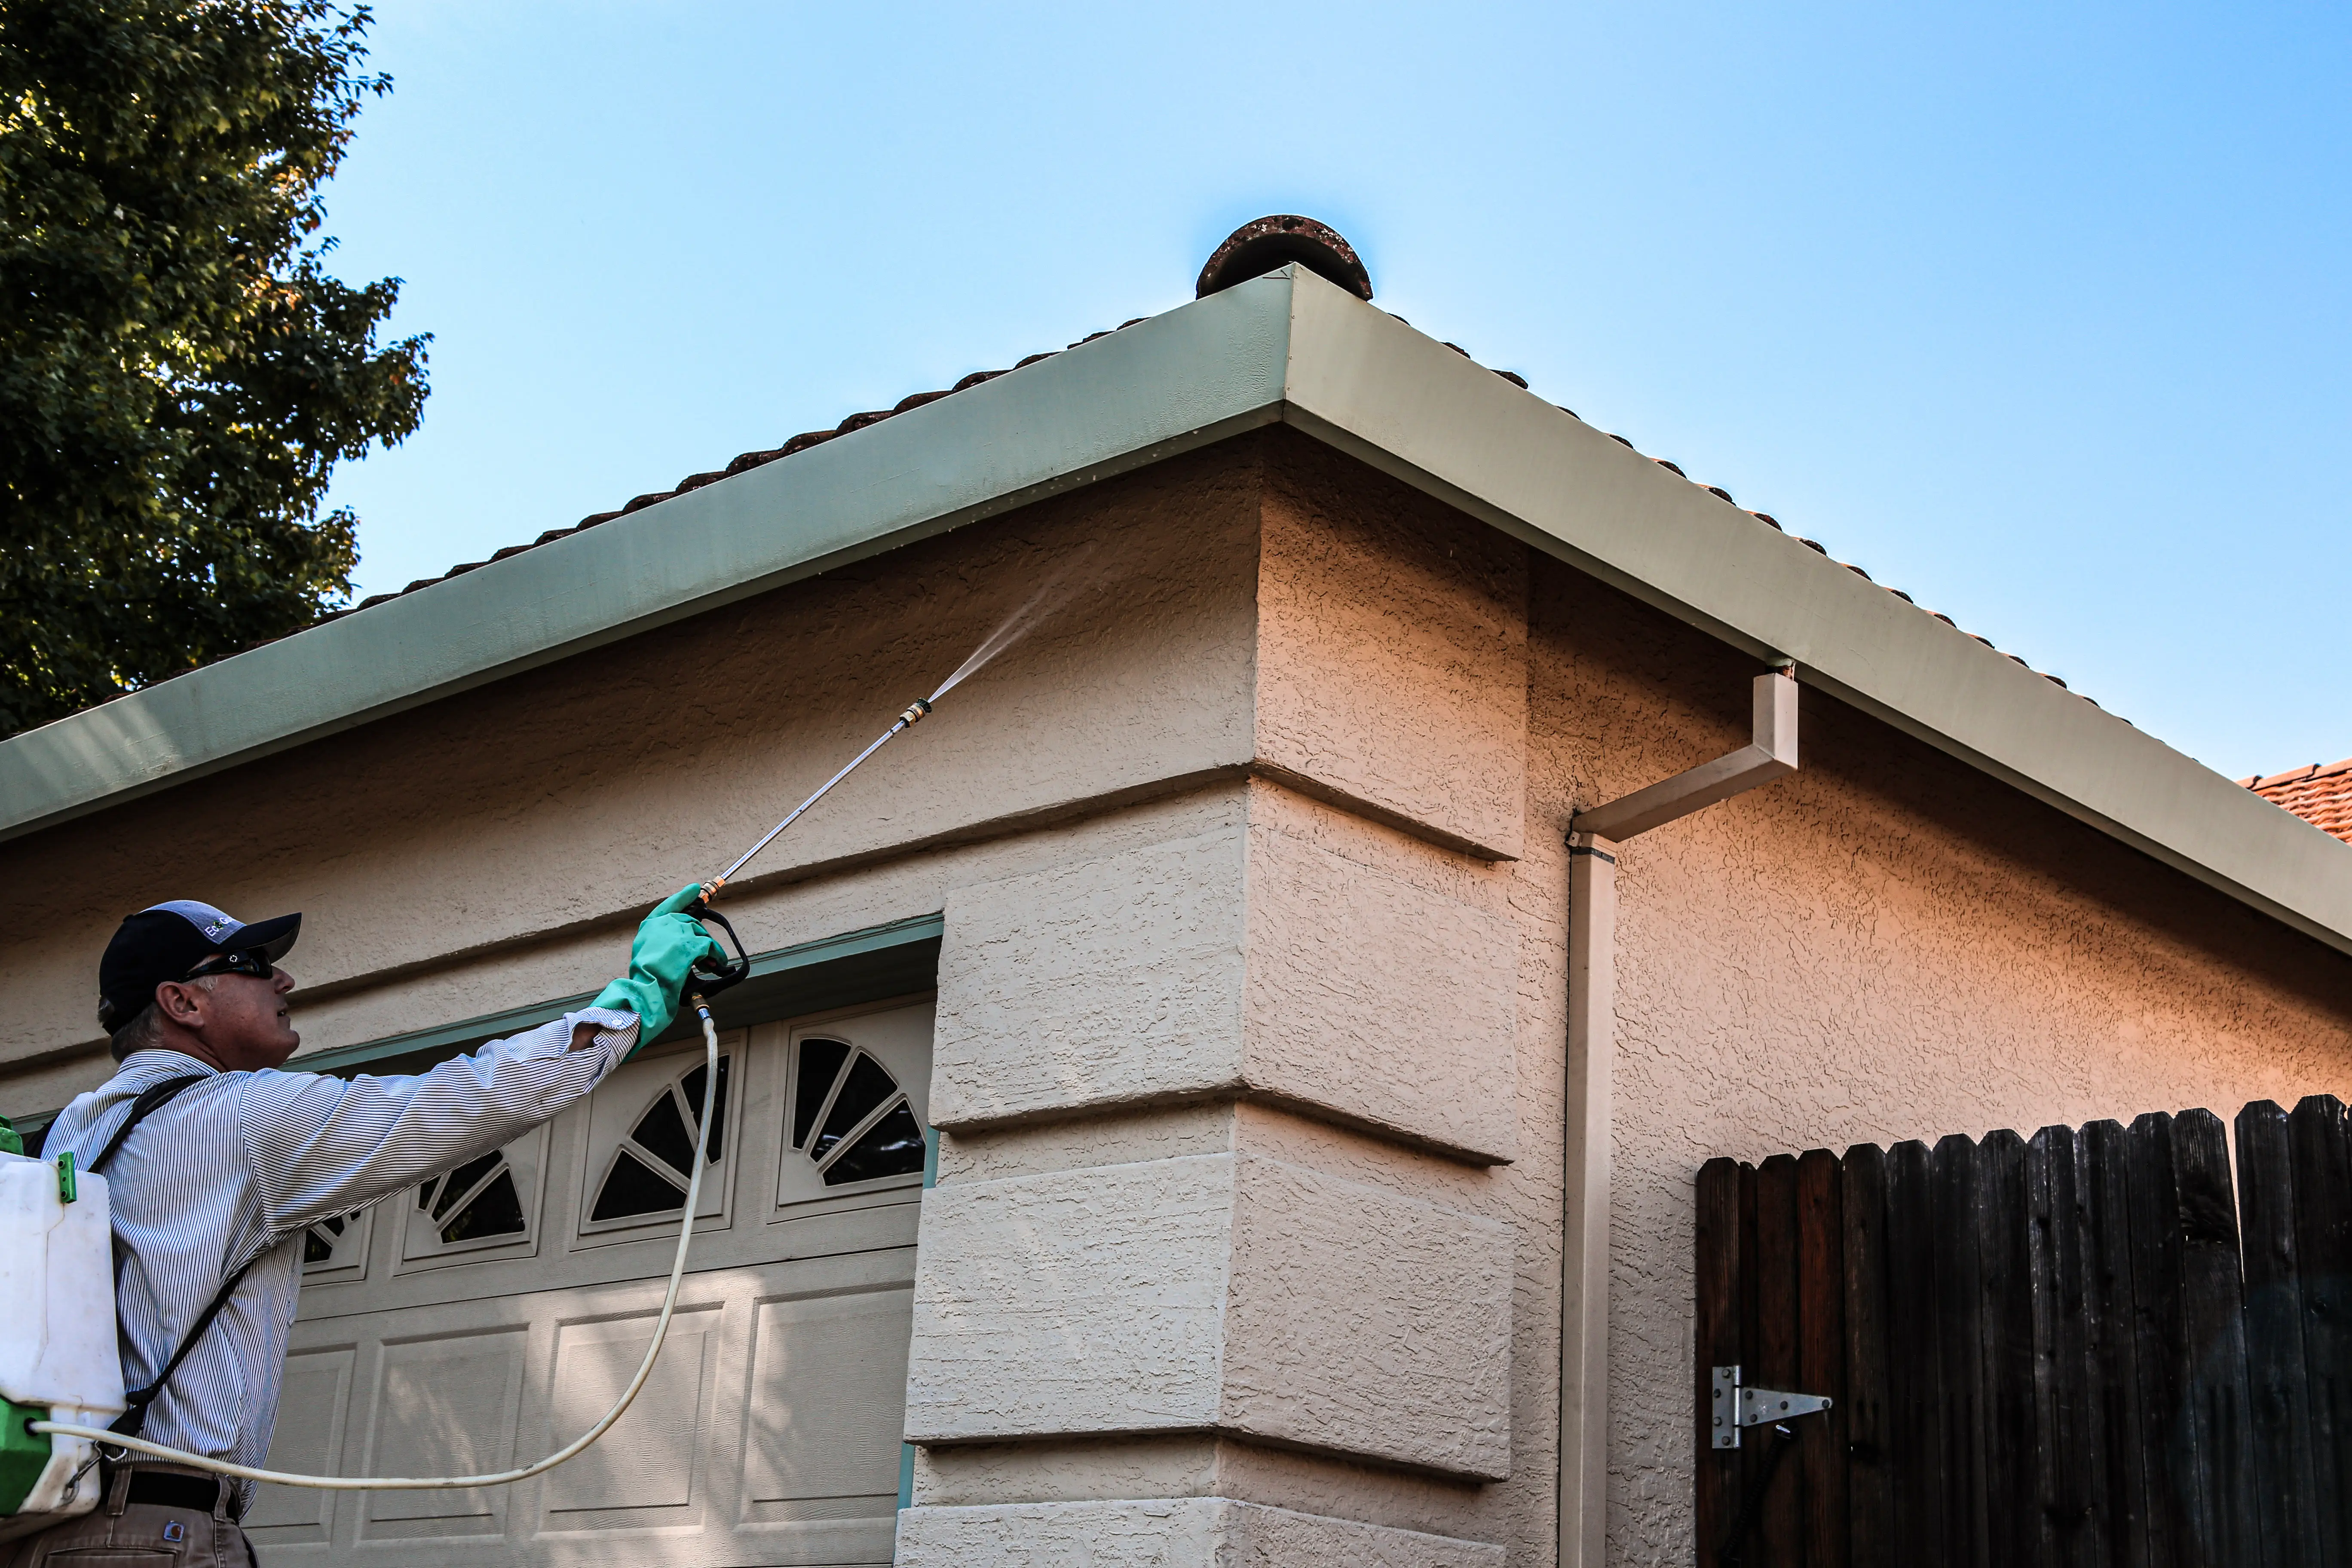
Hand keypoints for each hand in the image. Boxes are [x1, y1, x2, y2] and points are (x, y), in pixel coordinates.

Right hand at [592, 885, 724, 1050]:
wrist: (646, 991)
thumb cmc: (646, 979)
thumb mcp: (647, 954)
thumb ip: (662, 943)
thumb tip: (685, 943)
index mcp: (650, 927)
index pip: (669, 905)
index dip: (683, 898)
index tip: (695, 890)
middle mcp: (663, 925)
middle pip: (690, 923)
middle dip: (699, 937)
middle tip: (706, 955)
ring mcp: (677, 933)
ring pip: (701, 934)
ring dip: (708, 949)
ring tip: (710, 963)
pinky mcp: (690, 945)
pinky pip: (710, 946)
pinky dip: (717, 955)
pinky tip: (718, 963)